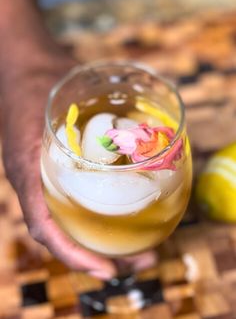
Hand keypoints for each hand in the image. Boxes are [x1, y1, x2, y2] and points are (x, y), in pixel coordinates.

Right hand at [1, 46, 156, 278]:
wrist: (22, 71)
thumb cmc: (36, 83)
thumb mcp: (59, 96)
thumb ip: (90, 109)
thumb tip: (146, 122)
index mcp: (27, 172)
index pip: (45, 227)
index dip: (74, 254)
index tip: (108, 269)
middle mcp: (35, 182)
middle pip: (64, 235)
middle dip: (102, 255)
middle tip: (145, 258)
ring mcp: (44, 178)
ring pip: (70, 222)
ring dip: (103, 239)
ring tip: (142, 245)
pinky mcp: (55, 170)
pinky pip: (73, 201)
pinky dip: (96, 215)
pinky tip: (124, 210)